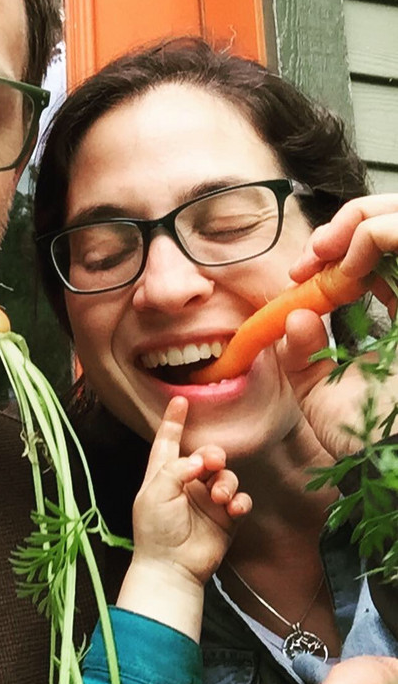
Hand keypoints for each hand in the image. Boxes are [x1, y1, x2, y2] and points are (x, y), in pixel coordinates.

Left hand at [118, 397, 250, 640]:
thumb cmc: (156, 529)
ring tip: (219, 498)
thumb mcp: (156, 492)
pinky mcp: (226, 517)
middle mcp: (187, 483)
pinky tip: (232, 509)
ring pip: (227, 475)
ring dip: (226, 482)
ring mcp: (208, 500)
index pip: (168, 441)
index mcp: (163, 474)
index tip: (180, 400)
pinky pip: (240, 499)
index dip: (174, 421)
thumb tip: (200, 459)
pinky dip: (239, 501)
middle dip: (212, 454)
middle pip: (207, 455)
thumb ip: (176, 468)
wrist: (171, 567)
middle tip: (212, 462)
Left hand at [279, 196, 397, 457]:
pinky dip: (383, 233)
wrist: (386, 462)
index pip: (384, 256)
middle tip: (317, 250)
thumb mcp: (319, 389)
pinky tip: (357, 256)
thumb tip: (297, 316)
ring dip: (369, 222)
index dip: (343, 247)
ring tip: (331, 251)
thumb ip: (304, 353)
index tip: (301, 270)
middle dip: (357, 221)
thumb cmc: (360, 433)